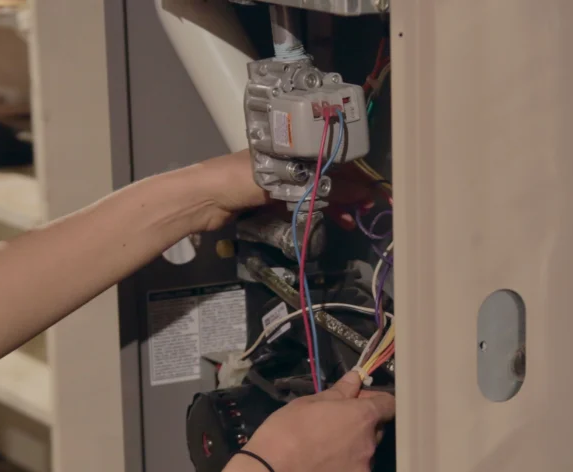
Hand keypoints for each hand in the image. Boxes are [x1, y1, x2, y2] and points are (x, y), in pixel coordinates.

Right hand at [196, 372, 394, 471]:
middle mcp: (369, 446)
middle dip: (361, 428)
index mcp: (362, 418)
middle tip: (333, 429)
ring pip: (366, 458)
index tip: (359, 402)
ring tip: (325, 456)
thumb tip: (356, 378)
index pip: (389, 405)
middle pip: (376, 432)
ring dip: (353, 453)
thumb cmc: (285, 432)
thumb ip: (339, 392)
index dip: (377, 401)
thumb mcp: (307, 403)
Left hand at [202, 150, 377, 229]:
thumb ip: (321, 188)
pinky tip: (329, 221)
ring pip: (315, 192)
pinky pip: (301, 204)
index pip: (331, 158)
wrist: (203, 198)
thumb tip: (357, 192)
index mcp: (291, 147)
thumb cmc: (239, 179)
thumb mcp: (284, 181)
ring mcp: (279, 181)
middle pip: (325, 176)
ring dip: (334, 206)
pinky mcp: (271, 200)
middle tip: (365, 210)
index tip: (369, 190)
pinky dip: (316, 212)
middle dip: (348, 193)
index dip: (353, 175)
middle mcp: (288, 161)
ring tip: (350, 222)